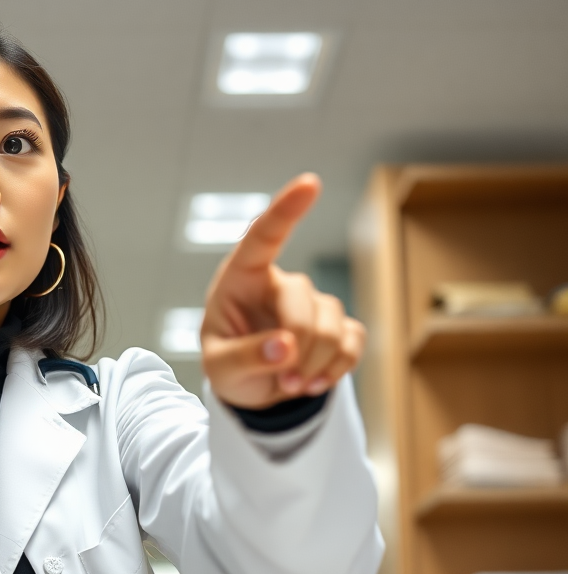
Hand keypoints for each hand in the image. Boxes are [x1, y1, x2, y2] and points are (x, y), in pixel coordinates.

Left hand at [201, 173, 365, 408]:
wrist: (252, 390)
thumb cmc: (228, 367)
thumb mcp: (221, 368)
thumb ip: (246, 356)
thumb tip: (285, 347)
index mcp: (240, 279)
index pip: (262, 238)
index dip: (286, 211)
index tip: (309, 183)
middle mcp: (279, 283)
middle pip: (303, 299)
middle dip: (298, 345)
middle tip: (284, 381)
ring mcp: (312, 303)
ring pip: (332, 323)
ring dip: (315, 363)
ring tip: (291, 385)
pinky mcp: (339, 326)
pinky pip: (353, 341)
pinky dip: (337, 369)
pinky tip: (314, 383)